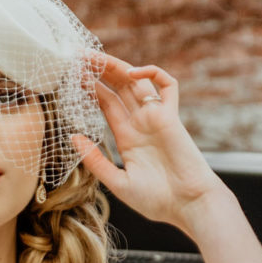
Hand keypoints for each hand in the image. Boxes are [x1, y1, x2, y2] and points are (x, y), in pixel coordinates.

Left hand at [69, 53, 227, 231]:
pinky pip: (168, 86)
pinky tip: (132, 73)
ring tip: (94, 57)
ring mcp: (157, 118)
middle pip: (119, 87)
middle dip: (100, 71)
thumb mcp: (118, 181)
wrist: (189, 206)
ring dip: (117, 67)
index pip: (106, 103)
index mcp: (128, 137)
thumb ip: (95, 159)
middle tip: (77, 57)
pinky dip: (153, 73)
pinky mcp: (172, 117)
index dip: (91, 87)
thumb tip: (72, 136)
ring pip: (137, 82)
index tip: (71, 75)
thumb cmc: (158, 200)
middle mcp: (141, 123)